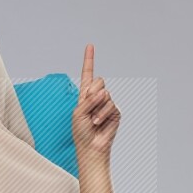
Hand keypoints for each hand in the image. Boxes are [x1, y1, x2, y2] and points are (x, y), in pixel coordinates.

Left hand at [72, 44, 120, 160]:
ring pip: (105, 94)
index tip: (90, 46)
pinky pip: (110, 105)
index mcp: (85, 95)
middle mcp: (96, 97)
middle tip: (88, 106)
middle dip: (92, 93)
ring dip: (96, 108)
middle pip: (99, 81)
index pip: (87, 75)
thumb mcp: (78, 113)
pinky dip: (102, 114)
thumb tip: (103, 92)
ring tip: (92, 120)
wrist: (91, 147)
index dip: (89, 60)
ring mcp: (107, 104)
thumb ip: (88, 100)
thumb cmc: (80, 131)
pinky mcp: (115, 112)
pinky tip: (98, 122)